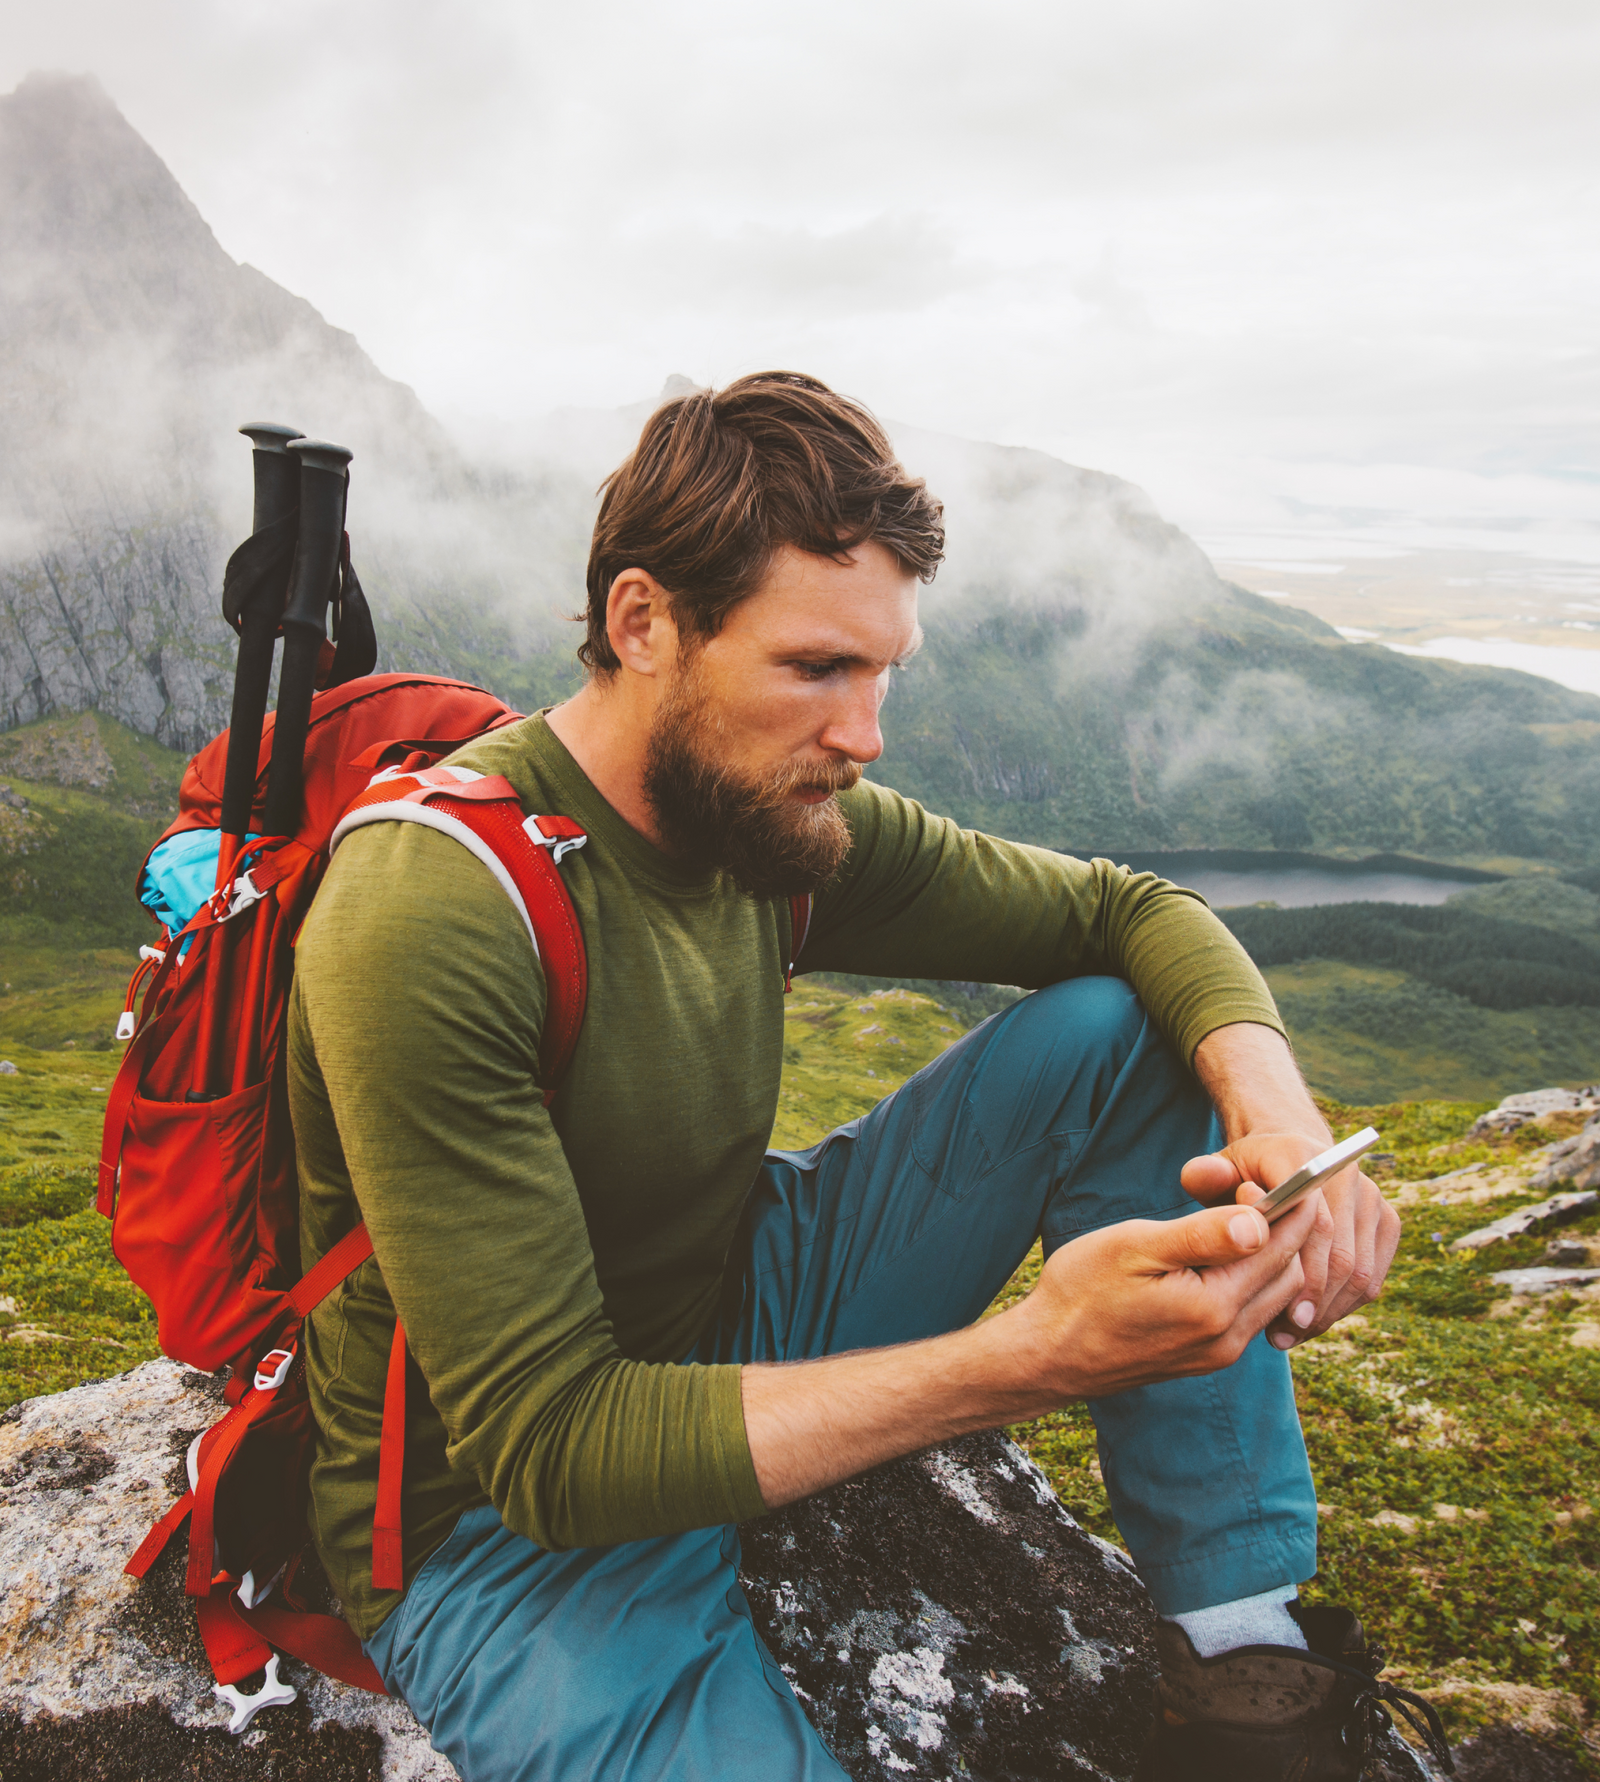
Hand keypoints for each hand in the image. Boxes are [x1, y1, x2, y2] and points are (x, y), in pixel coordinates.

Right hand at [1011, 1191, 1322, 1398]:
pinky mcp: (1208, 1358)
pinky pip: (1253, 1313)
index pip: (1280, 1247)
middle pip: (1289, 1273)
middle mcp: (1228, 1337)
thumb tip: (1259, 1221)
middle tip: (1251, 1189)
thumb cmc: (1081, 1291)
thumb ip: (1201, 1236)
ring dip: (1272, 1254)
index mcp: (1214, 1307)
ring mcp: (1219, 1353)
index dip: (1287, 1205)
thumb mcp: (1134, 1248)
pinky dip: (1253, 1279)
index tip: (1270, 1170)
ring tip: (1239, 1216)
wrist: (1048, 1354)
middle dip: (1286, 1229)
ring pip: (1275, 1295)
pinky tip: (1223, 1255)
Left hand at [1181, 1132, 1400, 1347]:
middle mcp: (1347, 1175)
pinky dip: (1343, 1305)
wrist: (1284, 1155)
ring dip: (1328, 1312)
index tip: (1284, 1315)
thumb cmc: (1241, 1175)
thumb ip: (1205, 1178)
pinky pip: (1372, 1277)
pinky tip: (1310, 1322)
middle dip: (1315, 1304)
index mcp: (1305, 1158)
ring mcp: (1371, 1198)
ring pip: (1362, 1273)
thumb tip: (1230, 1188)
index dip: (1304, 1275)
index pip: (1316, 1224)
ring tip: (1290, 1335)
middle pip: (1343, 1255)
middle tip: (1282, 1338)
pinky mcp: (1385, 1221)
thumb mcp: (1214, 1173)